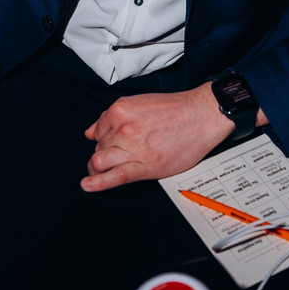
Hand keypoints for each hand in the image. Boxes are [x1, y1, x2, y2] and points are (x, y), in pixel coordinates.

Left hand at [81, 83, 233, 191]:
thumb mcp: (139, 103)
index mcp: (120, 110)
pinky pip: (114, 177)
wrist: (201, 116)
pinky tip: (87, 186)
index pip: (98, 131)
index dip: (103, 139)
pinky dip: (97, 183)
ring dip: (97, 168)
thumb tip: (90, 131)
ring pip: (99, 162)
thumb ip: (112, 118)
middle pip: (99, 147)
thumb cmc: (175, 110)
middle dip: (103, 153)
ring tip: (100, 172)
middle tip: (117, 155)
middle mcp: (123, 128)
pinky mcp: (144, 166)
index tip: (111, 143)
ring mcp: (132, 148)